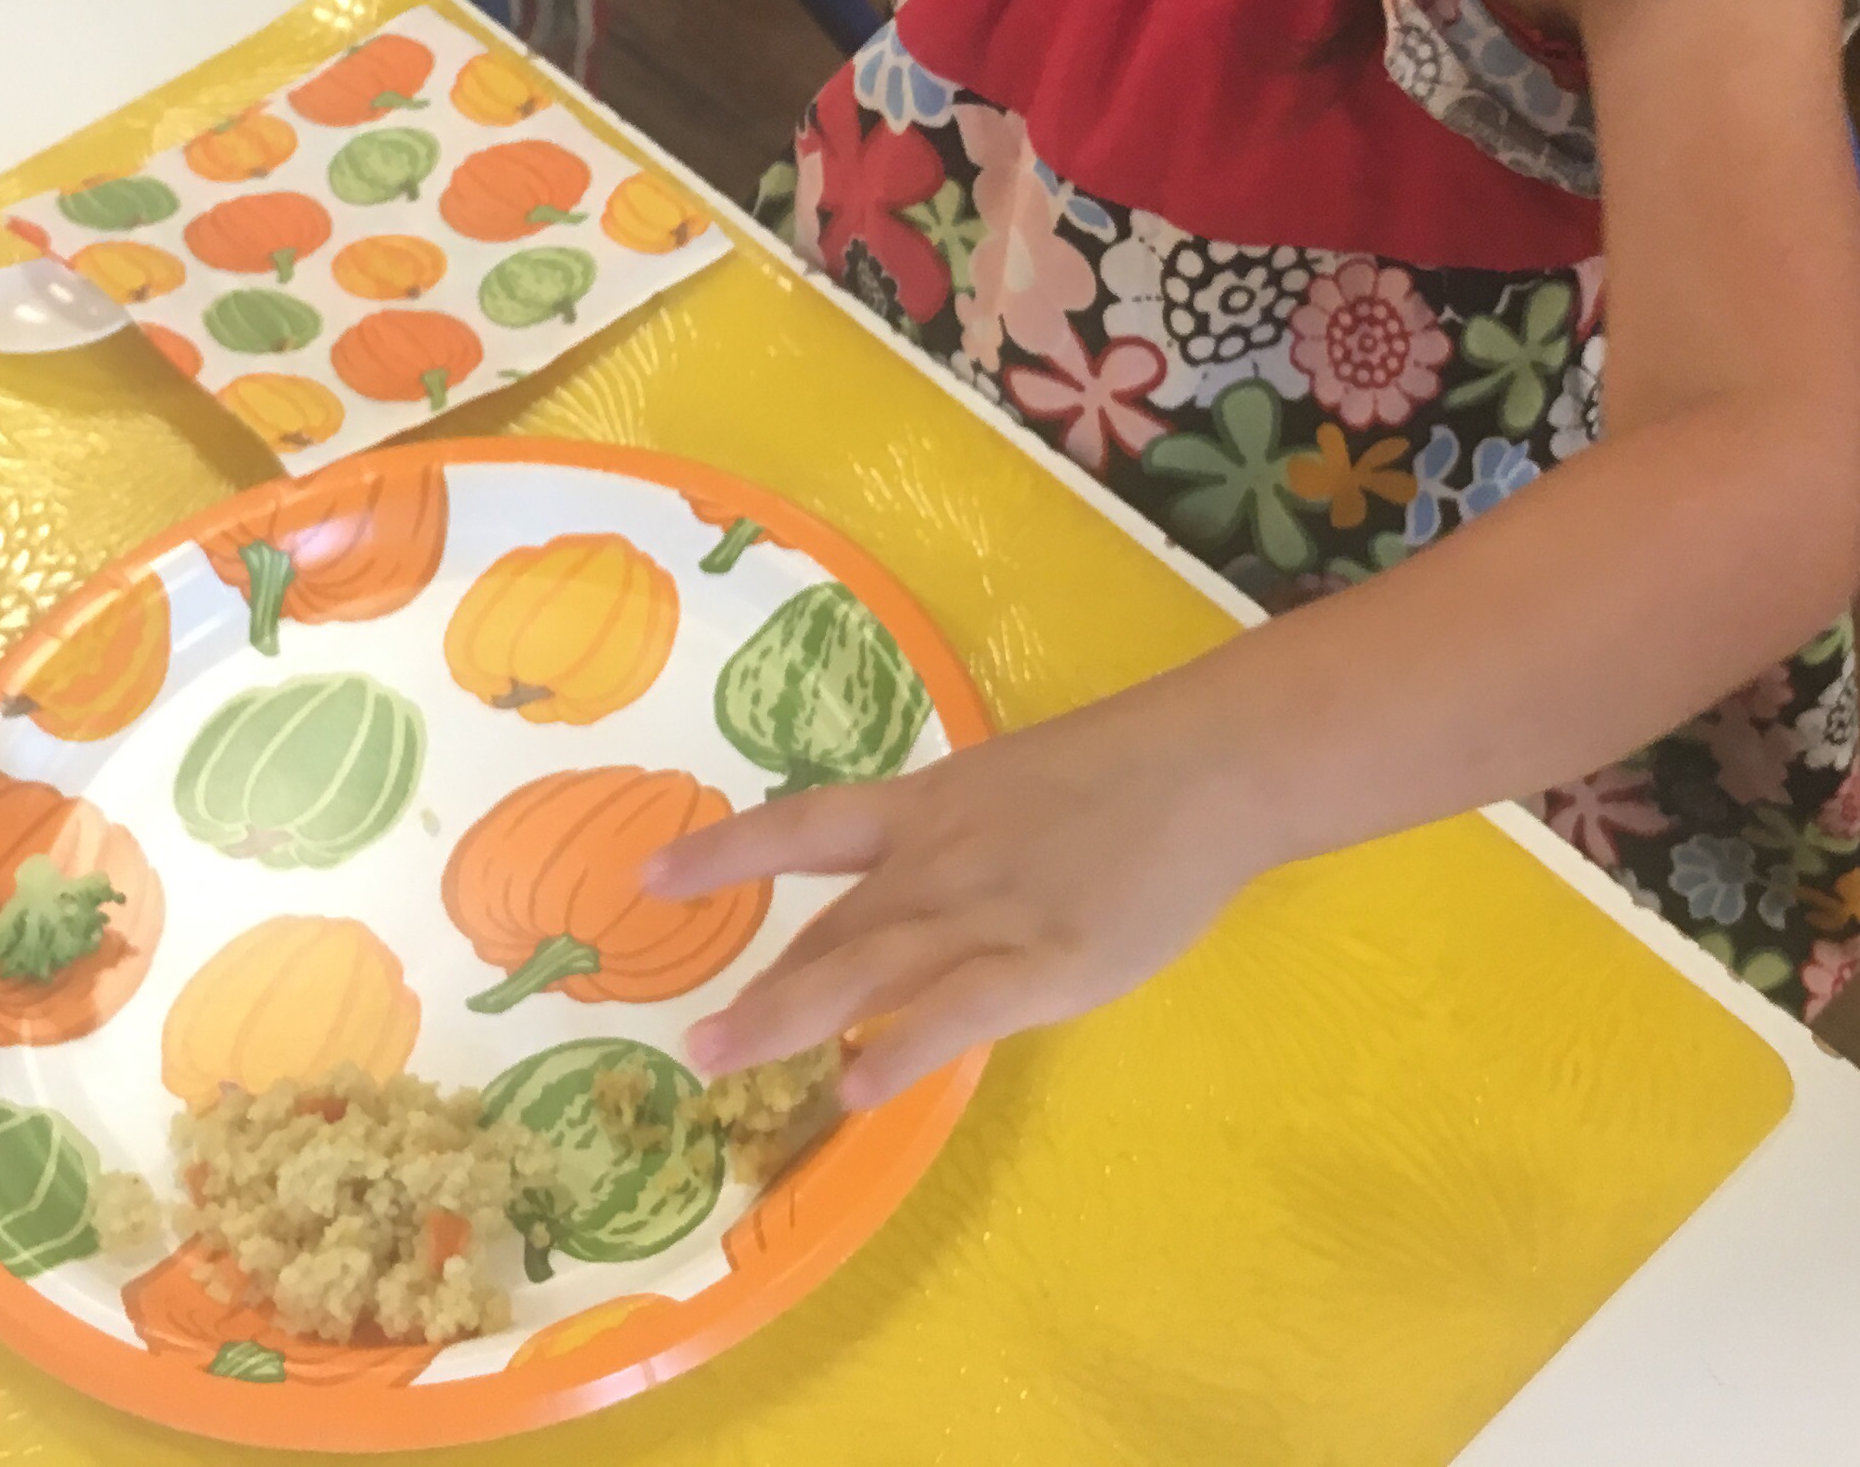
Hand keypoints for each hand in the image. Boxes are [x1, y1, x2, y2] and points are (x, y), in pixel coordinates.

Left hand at [646, 700, 1266, 1109]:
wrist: (1209, 766)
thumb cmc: (1125, 773)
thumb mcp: (1014, 792)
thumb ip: (962, 847)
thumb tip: (918, 902)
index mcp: (929, 807)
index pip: (804, 826)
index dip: (726, 853)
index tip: (650, 877)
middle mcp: (938, 859)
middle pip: (830, 928)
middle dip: (761, 988)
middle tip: (692, 1044)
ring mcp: (987, 911)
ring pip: (868, 970)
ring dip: (790, 1018)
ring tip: (722, 1062)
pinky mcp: (1044, 960)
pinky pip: (956, 1010)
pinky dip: (902, 1052)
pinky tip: (855, 1092)